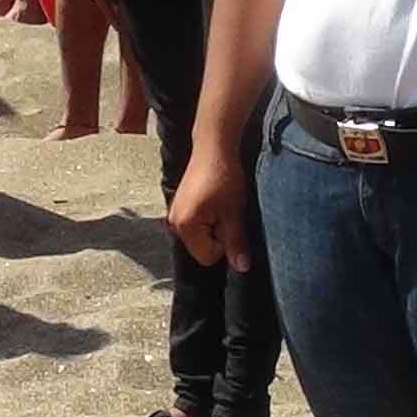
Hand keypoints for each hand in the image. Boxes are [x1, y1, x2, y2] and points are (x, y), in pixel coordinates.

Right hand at [168, 140, 250, 266]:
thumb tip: (242, 268)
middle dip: (218, 236)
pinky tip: (213, 201)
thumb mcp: (234, 212)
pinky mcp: (179, 207)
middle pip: (202, 249)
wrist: (213, 148)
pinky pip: (196, 226)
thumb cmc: (224, 177)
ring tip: (219, 205)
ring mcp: (174, 215)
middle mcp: (174, 223)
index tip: (229, 220)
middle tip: (225, 211)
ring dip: (213, 227)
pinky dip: (207, 219)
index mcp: (185, 227)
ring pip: (200, 238)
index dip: (224, 244)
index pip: (208, 257)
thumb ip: (236, 243)